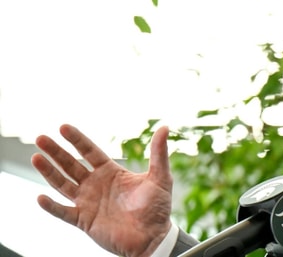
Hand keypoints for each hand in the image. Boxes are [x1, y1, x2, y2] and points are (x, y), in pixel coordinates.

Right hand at [31, 124, 173, 256]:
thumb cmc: (157, 208)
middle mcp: (96, 185)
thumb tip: (165, 127)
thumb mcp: (160, 177)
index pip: (90, 152)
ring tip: (36, 157)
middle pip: (71, 165)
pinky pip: (64, 212)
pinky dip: (52, 207)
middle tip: (40, 138)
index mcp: (111, 172)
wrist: (153, 237)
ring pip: (63, 184)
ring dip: (49, 172)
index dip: (77, 140)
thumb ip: (159, 153)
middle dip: (56, 152)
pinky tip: (41, 197)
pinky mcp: (84, 221)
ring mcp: (88, 202)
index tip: (63, 127)